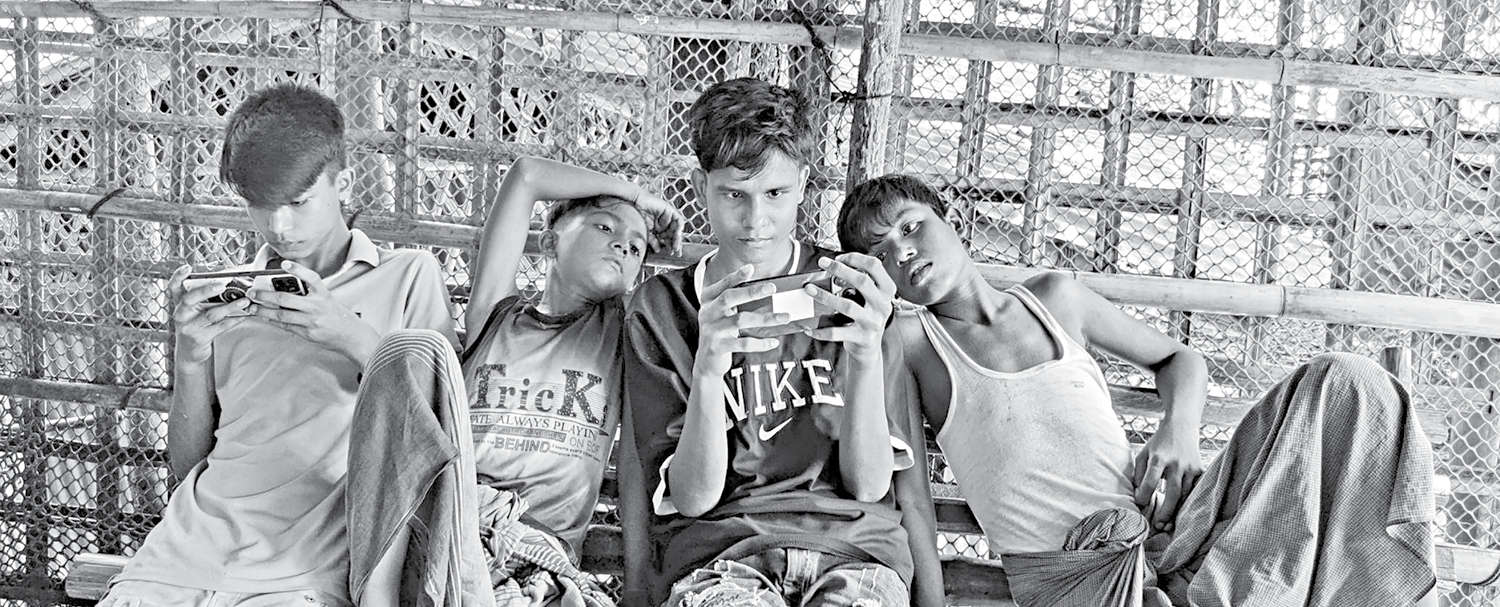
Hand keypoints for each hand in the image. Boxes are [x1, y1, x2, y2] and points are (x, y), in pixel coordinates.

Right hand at [169, 264, 254, 363]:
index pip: (174, 288)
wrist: (190, 353)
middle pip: (190, 299)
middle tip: (221, 285)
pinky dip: (234, 320)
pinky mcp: (199, 338)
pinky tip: (244, 316)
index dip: (178, 277)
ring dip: (230, 306)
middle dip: (206, 291)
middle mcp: (181, 314)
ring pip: (210, 314)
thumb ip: (203, 299)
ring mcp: (189, 327)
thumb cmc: (196, 326)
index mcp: (179, 304)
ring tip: (244, 301)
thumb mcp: (194, 312)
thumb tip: (227, 283)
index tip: (186, 268)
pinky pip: (220, 327)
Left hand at [246, 261, 379, 364]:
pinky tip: (265, 318)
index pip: (311, 278)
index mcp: (324, 295)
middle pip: (286, 298)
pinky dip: (273, 321)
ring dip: (264, 311)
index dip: (298, 270)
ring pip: (281, 314)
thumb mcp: (328, 300)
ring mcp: (311, 320)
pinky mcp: (307, 333)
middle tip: (253, 292)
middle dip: (265, 295)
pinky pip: (286, 326)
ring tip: (253, 308)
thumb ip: (310, 295)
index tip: (285, 263)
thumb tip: (286, 291)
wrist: (352, 336)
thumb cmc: (339, 317)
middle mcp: (316, 306)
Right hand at [634, 191, 683, 254]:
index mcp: (658, 228)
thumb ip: (652, 240)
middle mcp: (664, 223)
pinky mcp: (670, 210)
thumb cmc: (636, 215)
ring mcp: (667, 216)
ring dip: (677, 238)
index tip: (672, 253)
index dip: (670, 246)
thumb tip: (658, 249)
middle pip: (673, 234)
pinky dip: (679, 227)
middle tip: (675, 251)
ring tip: (675, 245)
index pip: (667, 239)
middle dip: (675, 243)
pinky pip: (678, 219)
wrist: (634, 203)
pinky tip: (676, 233)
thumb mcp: (645, 231)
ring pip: (677, 229)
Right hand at [695, 265, 791, 374]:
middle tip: (772, 288)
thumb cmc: (720, 333)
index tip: (750, 268)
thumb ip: (734, 301)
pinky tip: (772, 341)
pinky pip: (743, 343)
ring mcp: (712, 330)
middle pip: (729, 298)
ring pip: (740, 320)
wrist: (707, 362)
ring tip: (783, 317)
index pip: (723, 286)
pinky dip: (760, 343)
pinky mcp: (718, 347)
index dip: (735, 276)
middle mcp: (708, 313)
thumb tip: (761, 289)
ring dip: (765, 318)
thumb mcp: (722, 314)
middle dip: (751, 292)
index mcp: (709, 301)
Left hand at [801, 253, 895, 358]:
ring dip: (825, 296)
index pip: (874, 266)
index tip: (838, 258)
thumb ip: (859, 282)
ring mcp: (873, 322)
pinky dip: (821, 330)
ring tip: (810, 289)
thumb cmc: (865, 317)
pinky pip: (837, 332)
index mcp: (886, 291)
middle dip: (840, 269)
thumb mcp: (870, 298)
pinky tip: (809, 327)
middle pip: (862, 281)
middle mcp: (883, 305)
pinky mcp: (862, 338)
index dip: (855, 258)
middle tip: (822, 263)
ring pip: (847, 305)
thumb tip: (833, 267)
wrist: (869, 348)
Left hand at [1132, 423, 1203, 530]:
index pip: (1150, 481)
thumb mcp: (1143, 453)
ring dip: (1178, 510)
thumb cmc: (1158, 443)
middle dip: (1166, 511)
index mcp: (1159, 458)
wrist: (1181, 426)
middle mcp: (1176, 463)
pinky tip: (1184, 512)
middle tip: (1159, 526)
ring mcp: (1191, 467)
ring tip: (1168, 524)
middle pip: (1173, 492)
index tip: (1140, 504)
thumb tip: (1138, 497)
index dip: (1144, 495)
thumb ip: (1138, 474)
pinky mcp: (1201, 469)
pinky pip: (1196, 490)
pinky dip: (1190, 501)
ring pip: (1187, 494)